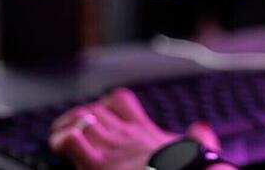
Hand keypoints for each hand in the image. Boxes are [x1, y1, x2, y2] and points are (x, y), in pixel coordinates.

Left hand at [50, 88, 227, 169]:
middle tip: (74, 134)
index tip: (101, 119)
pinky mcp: (97, 166)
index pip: (120, 100)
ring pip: (78, 118)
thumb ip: (199, 138)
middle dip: (80, 119)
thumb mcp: (196, 151)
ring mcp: (110, 150)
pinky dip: (61, 141)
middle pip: (94, 108)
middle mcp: (125, 136)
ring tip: (62, 140)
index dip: (105, 105)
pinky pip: (70, 140)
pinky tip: (61, 150)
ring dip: (66, 127)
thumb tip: (202, 128)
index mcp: (144, 132)